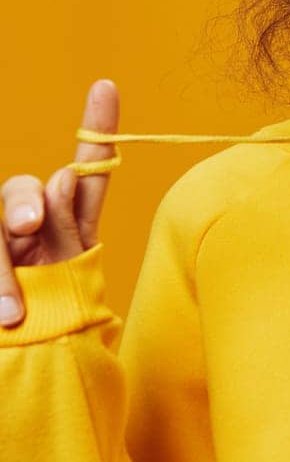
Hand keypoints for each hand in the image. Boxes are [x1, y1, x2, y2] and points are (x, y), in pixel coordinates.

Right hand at [0, 79, 118, 327]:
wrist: (22, 374)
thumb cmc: (58, 332)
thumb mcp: (75, 283)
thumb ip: (69, 225)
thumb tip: (62, 176)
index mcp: (73, 228)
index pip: (88, 172)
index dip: (97, 130)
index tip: (106, 87)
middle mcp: (35, 229)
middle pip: (23, 192)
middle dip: (22, 204)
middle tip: (26, 227)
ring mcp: (8, 245)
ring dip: (0, 268)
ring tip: (10, 312)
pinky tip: (5, 312)